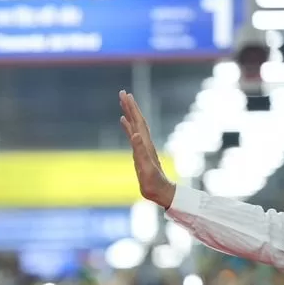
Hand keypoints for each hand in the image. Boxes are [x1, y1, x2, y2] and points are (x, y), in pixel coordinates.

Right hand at [120, 91, 176, 208]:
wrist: (160, 191)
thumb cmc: (153, 182)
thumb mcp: (146, 167)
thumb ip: (140, 151)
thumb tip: (134, 134)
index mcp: (145, 143)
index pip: (138, 122)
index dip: (132, 108)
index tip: (125, 95)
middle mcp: (144, 142)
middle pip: (137, 120)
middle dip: (130, 106)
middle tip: (122, 93)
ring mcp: (142, 146)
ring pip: (135, 125)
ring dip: (129, 113)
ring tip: (123, 103)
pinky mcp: (139, 152)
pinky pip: (132, 134)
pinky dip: (127, 126)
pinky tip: (123, 121)